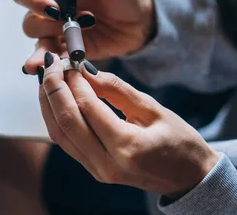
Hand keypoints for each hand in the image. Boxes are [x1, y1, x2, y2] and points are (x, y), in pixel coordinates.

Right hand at [10, 0, 154, 72]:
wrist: (141, 19)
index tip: (53, 7)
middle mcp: (49, 10)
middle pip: (28, 21)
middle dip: (46, 26)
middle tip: (69, 23)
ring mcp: (57, 34)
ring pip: (38, 45)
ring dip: (45, 52)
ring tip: (64, 53)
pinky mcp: (69, 52)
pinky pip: (56, 62)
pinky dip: (56, 66)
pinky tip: (59, 69)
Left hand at [38, 52, 219, 197]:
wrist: (188, 177)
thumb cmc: (179, 142)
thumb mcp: (153, 108)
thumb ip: (116, 89)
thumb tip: (85, 70)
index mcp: (128, 147)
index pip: (88, 107)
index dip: (74, 80)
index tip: (69, 59)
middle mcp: (107, 164)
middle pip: (66, 121)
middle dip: (53, 88)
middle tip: (51, 63)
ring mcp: (97, 170)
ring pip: (59, 133)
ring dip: (48, 102)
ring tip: (48, 76)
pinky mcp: (92, 169)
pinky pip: (65, 141)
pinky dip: (55, 117)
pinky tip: (55, 97)